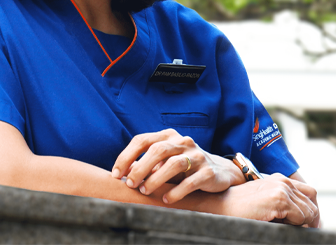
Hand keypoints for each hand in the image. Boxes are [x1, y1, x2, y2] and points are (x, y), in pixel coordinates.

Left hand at [111, 129, 240, 198]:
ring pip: (174, 164)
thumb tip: (122, 171)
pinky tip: (166, 200)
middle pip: (157, 150)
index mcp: (168, 136)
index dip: (126, 156)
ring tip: (145, 191)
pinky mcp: (209, 171)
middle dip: (140, 167)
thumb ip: (146, 163)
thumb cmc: (185, 166)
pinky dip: (176, 192)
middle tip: (130, 184)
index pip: (142, 140)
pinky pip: (190, 182)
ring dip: (156, 179)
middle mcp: (183, 142)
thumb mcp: (165, 161)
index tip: (116, 174)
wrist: (220, 171)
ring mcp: (197, 155)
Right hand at [216, 175, 319, 227]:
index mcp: (280, 180)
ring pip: (309, 210)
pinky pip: (302, 217)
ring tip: (289, 228)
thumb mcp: (266, 203)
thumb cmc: (239, 208)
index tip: (309, 224)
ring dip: (304, 222)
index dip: (311, 210)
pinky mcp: (279, 199)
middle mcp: (282, 181)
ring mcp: (281, 189)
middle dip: (312, 218)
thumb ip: (284, 205)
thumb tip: (305, 221)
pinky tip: (283, 226)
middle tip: (304, 230)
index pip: (309, 193)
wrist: (220, 205)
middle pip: (312, 200)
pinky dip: (298, 225)